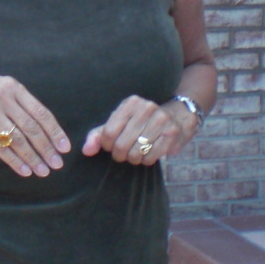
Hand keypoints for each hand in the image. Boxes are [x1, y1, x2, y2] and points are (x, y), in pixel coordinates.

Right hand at [0, 68, 70, 176]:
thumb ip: (19, 99)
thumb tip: (44, 121)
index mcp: (13, 86)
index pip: (41, 112)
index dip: (55, 131)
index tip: (64, 147)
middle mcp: (2, 97)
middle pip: (31, 128)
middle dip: (47, 148)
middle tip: (57, 164)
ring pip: (16, 139)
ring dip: (32, 157)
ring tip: (42, 170)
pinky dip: (13, 160)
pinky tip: (23, 170)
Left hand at [82, 95, 199, 165]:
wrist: (178, 116)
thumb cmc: (141, 122)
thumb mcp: (119, 122)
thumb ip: (99, 135)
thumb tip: (86, 151)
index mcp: (130, 103)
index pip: (108, 132)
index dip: (107, 146)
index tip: (111, 146)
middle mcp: (146, 108)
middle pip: (121, 145)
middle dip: (120, 155)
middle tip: (124, 153)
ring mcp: (161, 120)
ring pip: (136, 152)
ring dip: (134, 158)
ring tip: (137, 152)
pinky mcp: (172, 133)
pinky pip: (151, 157)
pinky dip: (147, 160)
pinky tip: (149, 153)